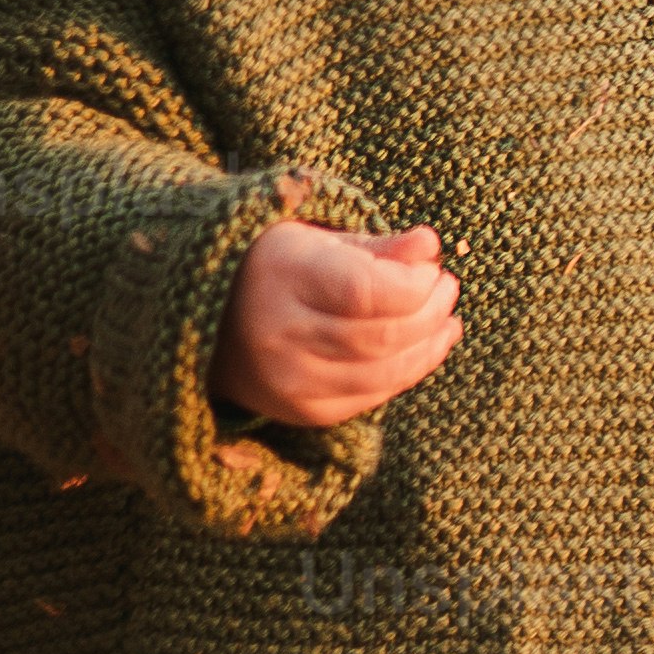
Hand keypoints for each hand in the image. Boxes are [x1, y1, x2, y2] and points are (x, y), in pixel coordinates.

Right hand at [221, 214, 461, 430]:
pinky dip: (406, 373)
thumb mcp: (318, 242)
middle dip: (430, 312)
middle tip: (447, 290)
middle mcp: (280, 334)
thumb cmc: (275, 269)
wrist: (206, 322)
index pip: (367, 291)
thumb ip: (377, 247)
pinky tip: (425, 348)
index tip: (432, 267)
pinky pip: (371, 397)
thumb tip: (430, 245)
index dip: (415, 284)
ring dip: (429, 346)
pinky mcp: (301, 411)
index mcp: (282, 277)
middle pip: (383, 336)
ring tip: (446, 320)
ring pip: (385, 373)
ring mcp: (289, 380)